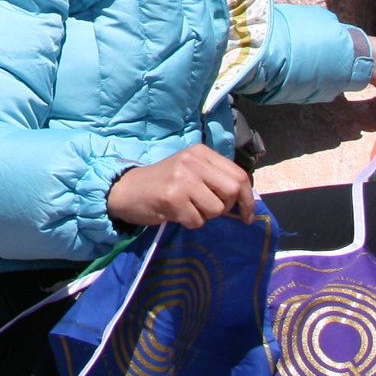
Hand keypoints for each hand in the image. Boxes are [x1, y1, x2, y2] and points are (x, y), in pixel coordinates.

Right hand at [106, 145, 255, 229]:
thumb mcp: (191, 171)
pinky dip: (190, 223)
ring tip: (188, 208)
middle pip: (231, 190)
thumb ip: (215, 178)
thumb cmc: (164, 182)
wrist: (127, 189)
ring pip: (216, 209)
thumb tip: (245, 200)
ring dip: (205, 216)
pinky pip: (197, 221)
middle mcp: (193, 161)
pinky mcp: (172, 198)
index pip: (239, 175)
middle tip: (210, 210)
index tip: (247, 215)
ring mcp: (182, 178)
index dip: (248, 198)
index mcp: (201, 152)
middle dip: (226, 207)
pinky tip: (176, 213)